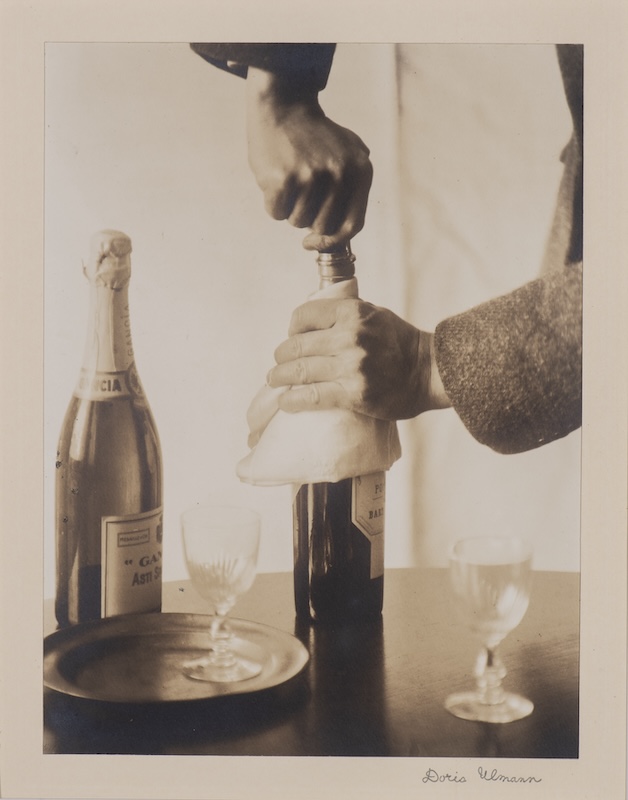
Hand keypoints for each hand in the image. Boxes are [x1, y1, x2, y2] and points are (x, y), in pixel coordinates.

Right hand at [246, 68, 372, 249]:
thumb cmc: (314, 136)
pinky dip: (272, 202)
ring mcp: (311, 177)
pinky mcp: (284, 179)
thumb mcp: (349, 153)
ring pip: (296, 221)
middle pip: (322, 227)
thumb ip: (354, 189)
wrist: (284, 104)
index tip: (314, 242)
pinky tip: (276, 177)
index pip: (353, 224)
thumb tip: (343, 235)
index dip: (333, 241)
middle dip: (307, 217)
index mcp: (360, 171)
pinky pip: (276, 213)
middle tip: (300, 193)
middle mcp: (339, 175)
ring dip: (289, 207)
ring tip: (289, 177)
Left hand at [266, 298, 450, 420]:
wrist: (428, 371)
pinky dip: (292, 400)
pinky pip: (311, 397)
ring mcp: (352, 366)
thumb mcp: (373, 313)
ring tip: (276, 382)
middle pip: (296, 346)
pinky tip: (286, 402)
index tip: (294, 340)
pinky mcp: (354, 394)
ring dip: (280, 379)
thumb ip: (343, 314)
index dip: (293, 330)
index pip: (303, 317)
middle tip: (279, 367)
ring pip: (299, 371)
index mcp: (352, 312)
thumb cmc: (399, 342)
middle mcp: (350, 336)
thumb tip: (308, 323)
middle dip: (281, 358)